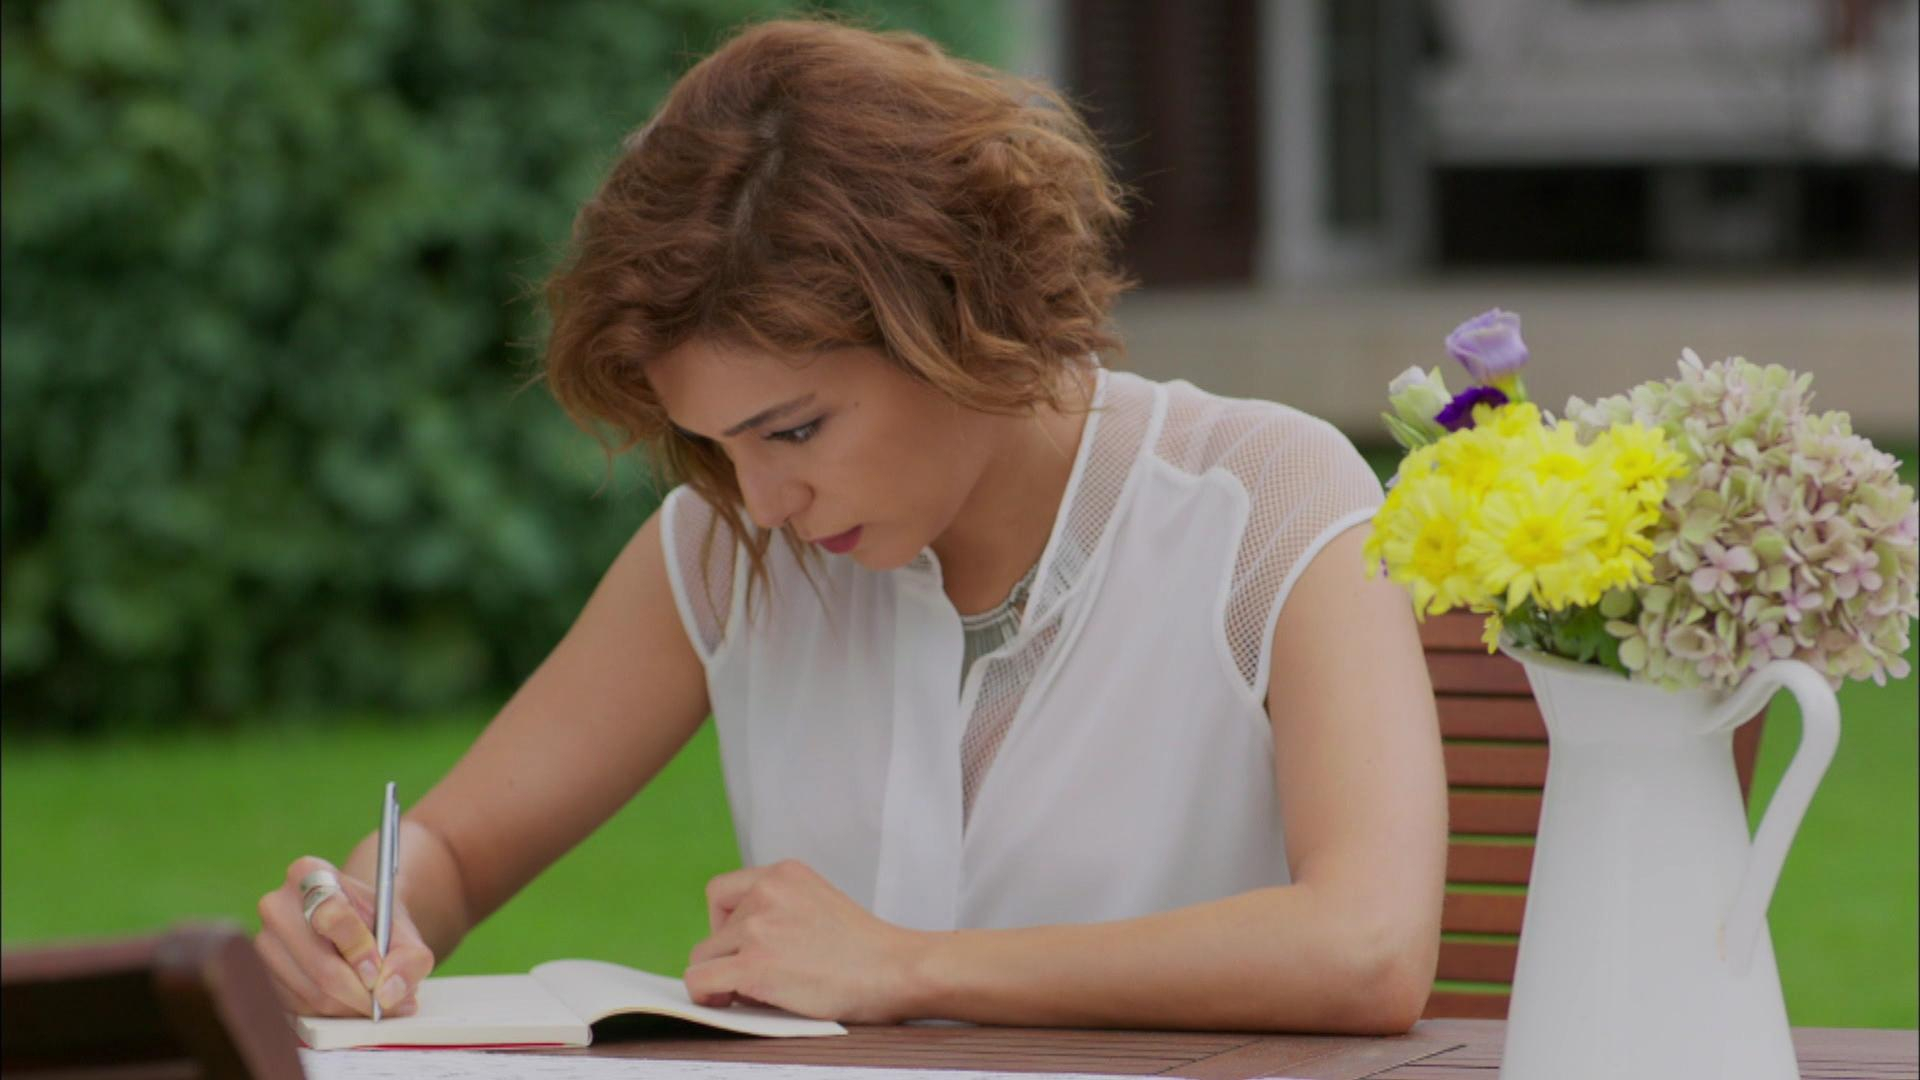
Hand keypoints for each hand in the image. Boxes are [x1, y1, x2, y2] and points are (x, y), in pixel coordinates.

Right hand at [254, 856, 434, 1017]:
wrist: (354, 926)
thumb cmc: (376, 924)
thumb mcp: (404, 932)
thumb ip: (410, 958)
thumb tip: (388, 993)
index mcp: (309, 873)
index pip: (331, 916)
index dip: (360, 951)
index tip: (379, 970)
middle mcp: (277, 905)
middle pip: (321, 965)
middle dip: (360, 991)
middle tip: (386, 1001)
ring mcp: (262, 943)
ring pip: (311, 993)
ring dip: (348, 1006)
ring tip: (372, 999)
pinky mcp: (260, 977)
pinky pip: (299, 1009)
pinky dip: (329, 1013)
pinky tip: (347, 1001)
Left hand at [684, 859, 927, 1022]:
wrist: (895, 970)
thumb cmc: (865, 950)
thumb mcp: (817, 903)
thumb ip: (779, 910)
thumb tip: (732, 947)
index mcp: (784, 873)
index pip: (722, 891)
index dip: (726, 923)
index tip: (746, 945)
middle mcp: (767, 891)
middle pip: (714, 929)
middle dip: (729, 955)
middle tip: (760, 975)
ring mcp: (759, 926)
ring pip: (706, 956)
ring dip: (725, 976)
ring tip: (762, 990)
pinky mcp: (755, 964)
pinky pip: (700, 979)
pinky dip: (706, 995)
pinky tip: (726, 1001)